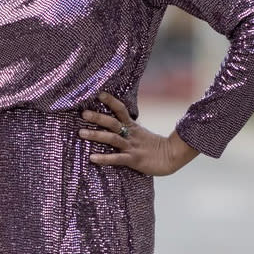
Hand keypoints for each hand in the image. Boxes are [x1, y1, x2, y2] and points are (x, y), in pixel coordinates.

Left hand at [78, 92, 198, 174]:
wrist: (172, 157)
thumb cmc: (154, 147)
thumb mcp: (140, 134)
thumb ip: (128, 129)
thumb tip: (114, 123)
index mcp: (133, 127)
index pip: (121, 110)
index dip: (110, 101)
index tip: (99, 94)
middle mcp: (131, 135)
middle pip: (113, 122)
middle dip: (98, 117)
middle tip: (83, 113)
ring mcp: (132, 147)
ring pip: (112, 139)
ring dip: (96, 135)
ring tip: (81, 133)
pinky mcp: (134, 160)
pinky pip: (117, 158)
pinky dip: (104, 158)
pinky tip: (92, 158)